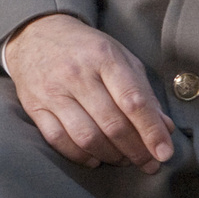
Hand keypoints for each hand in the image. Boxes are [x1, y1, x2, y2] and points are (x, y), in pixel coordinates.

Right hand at [2, 13, 174, 172]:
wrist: (35, 34)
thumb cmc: (85, 48)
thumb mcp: (119, 56)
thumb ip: (142, 90)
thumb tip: (164, 127)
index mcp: (103, 56)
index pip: (133, 100)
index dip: (151, 131)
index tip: (164, 152)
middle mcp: (77, 74)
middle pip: (112, 124)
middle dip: (136, 151)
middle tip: (148, 163)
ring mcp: (53, 91)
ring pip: (86, 137)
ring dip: (110, 156)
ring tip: (123, 159)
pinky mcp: (34, 106)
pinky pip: (59, 140)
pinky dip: (80, 156)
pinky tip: (94, 157)